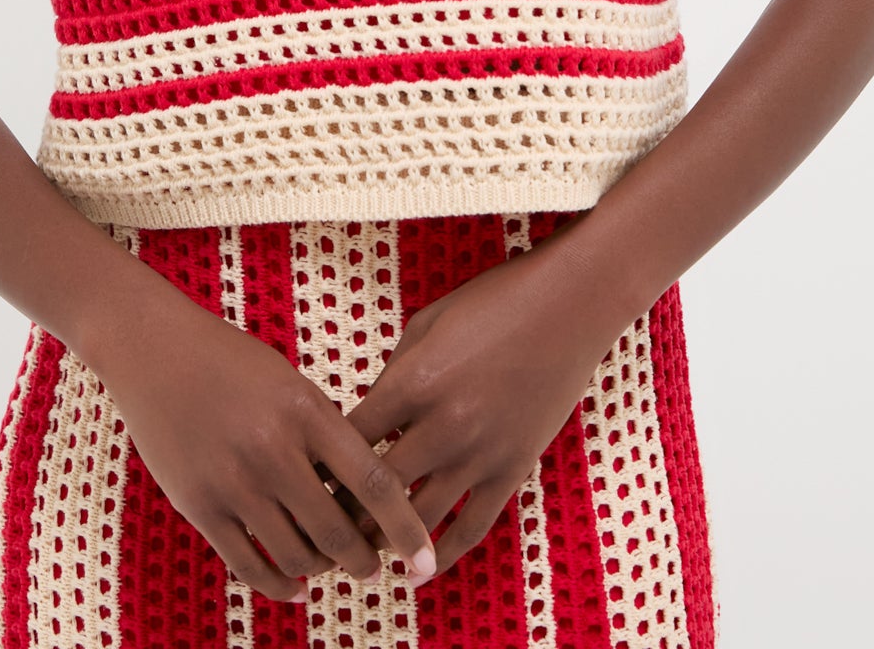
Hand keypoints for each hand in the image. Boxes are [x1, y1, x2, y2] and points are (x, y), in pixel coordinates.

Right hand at [97, 287, 439, 602]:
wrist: (155, 350)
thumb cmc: (231, 361)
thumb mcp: (291, 382)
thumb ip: (325, 432)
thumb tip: (366, 491)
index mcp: (305, 412)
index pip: (372, 481)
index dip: (405, 525)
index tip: (424, 554)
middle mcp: (272, 451)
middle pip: (337, 532)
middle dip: (365, 560)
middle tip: (375, 565)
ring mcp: (233, 483)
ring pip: (297, 556)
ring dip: (324, 569)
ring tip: (332, 562)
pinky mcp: (198, 506)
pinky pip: (249, 565)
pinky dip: (280, 585)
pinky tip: (295, 585)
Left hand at [332, 227, 626, 576]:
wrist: (570, 303)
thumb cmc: (495, 300)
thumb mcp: (428, 323)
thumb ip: (396, 373)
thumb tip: (372, 415)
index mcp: (415, 381)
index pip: (351, 439)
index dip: (322, 462)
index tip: (303, 480)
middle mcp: (444, 424)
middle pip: (377, 488)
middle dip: (343, 512)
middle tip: (318, 530)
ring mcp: (481, 451)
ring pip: (420, 518)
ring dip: (385, 542)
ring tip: (358, 556)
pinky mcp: (514, 467)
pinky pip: (473, 525)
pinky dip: (443, 554)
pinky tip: (419, 573)